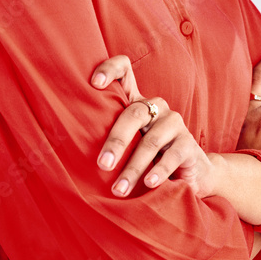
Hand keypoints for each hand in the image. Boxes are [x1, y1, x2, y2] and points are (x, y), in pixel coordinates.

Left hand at [91, 55, 260, 225]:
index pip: (125, 71)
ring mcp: (174, 123)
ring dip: (133, 167)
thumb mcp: (129, 145)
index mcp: (137, 103)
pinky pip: (172, 155)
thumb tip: (70, 149)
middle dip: (116, 141)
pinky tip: (149, 184)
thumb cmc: (149, 159)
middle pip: (134, 113)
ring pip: (151, 141)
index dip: (110, 69)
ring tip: (119, 189)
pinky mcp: (188, 144)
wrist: (190, 176)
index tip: (95, 83)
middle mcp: (156, 107)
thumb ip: (110, 139)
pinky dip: (158, 171)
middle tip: (102, 165)